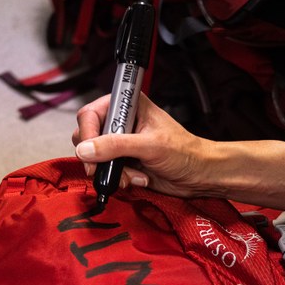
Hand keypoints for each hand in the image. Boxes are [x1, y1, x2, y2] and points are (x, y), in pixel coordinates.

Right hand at [72, 94, 214, 197]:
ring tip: (132, 175)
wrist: (198, 175)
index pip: (91, 114)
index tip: (90, 152)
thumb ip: (116, 146)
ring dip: (112, 171)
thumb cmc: (185, 152)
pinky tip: (138, 178)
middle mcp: (122, 122)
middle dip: (97, 157)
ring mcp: (121, 143)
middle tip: (106, 168)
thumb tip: (86, 149)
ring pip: (95, 157)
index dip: (87, 133)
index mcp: (128, 105)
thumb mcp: (150, 146)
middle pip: (87, 136)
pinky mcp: (124, 161)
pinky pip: (107, 171)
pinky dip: (119, 179)